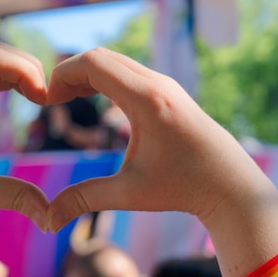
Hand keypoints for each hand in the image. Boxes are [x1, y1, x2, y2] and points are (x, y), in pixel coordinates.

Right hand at [45, 48, 270, 231]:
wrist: (231, 185)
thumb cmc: (183, 189)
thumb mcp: (130, 194)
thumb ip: (84, 199)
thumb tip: (46, 220)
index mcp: (147, 100)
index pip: (94, 63)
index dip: (62, 76)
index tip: (48, 103)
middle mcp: (158, 83)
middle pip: (102, 56)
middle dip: (70, 73)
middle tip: (53, 101)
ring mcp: (166, 84)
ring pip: (116, 61)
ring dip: (88, 74)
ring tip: (68, 100)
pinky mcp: (169, 91)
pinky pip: (129, 71)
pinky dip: (105, 78)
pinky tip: (97, 103)